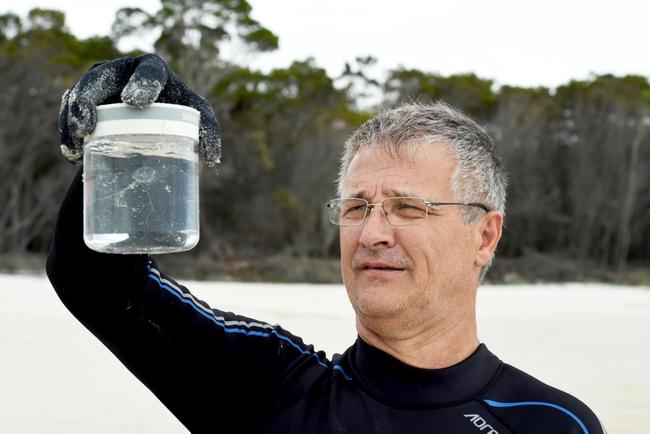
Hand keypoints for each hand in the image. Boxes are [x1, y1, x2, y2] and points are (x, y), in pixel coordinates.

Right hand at [58, 53, 220, 166]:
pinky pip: (67, 109)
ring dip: (74, 119)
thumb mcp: (195, 118)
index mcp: (154, 70)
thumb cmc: (175, 113)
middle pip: (100, 78)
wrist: (146, 117)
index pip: (149, 71)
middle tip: (90, 124)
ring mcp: (97, 82)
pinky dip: (66, 131)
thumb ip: (208, 131)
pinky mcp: (79, 97)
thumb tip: (212, 160)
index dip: (142, 83)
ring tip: (79, 142)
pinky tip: (73, 153)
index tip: (135, 102)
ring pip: (78, 94)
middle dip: (91, 98)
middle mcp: (121, 69)